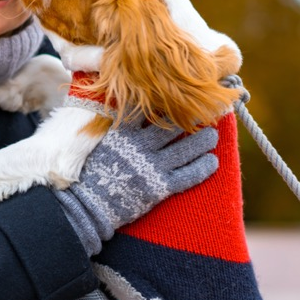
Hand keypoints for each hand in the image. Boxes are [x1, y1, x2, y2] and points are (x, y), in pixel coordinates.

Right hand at [54, 117, 218, 254]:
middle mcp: (141, 146)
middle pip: (173, 126)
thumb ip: (117, 126)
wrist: (86, 206)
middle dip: (191, 117)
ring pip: (185, 149)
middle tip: (206, 111)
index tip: (181, 93)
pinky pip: (187, 176)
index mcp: (124, 132)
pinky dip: (202, 169)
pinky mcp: (160, 188)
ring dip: (202, 141)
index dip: (167, 101)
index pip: (149, 109)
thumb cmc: (90, 173)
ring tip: (213, 136)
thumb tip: (126, 105)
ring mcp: (152, 167)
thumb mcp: (100, 142)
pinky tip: (213, 162)